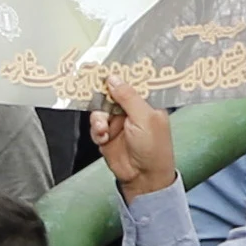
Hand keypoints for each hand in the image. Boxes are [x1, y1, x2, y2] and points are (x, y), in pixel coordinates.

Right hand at [90, 67, 185, 196]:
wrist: (143, 178)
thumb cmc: (154, 150)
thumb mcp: (145, 119)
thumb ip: (129, 97)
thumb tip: (114, 79)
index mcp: (147, 103)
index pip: (131, 82)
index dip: (118, 75)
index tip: (103, 67)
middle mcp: (132, 110)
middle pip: (111, 93)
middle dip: (101, 94)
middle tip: (90, 87)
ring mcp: (119, 122)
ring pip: (100, 109)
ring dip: (98, 118)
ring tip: (103, 127)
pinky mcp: (107, 134)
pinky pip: (95, 125)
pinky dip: (96, 130)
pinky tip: (102, 137)